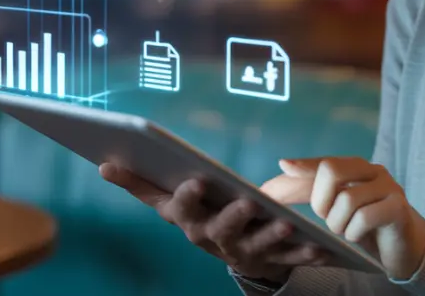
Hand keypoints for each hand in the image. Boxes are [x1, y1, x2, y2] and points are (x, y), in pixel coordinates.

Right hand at [99, 162, 329, 283]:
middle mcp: (208, 238)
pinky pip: (290, 258)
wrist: (239, 255)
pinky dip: (305, 253)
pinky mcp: (271, 260)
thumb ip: (140, 182)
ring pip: (255, 244)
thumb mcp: (173, 198)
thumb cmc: (203, 212)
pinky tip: (322, 247)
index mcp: (184, 218)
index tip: (193, 181)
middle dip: (229, 216)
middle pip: (215, 228)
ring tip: (286, 223)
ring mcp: (240, 251)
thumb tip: (103, 163)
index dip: (181, 196)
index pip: (172, 205)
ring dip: (270, 235)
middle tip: (244, 202)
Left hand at [261, 157, 424, 279]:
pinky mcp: (398, 207)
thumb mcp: (336, 207)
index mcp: (357, 168)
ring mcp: (389, 187)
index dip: (304, 165)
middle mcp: (374, 171)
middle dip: (320, 199)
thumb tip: (281, 166)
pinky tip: (356, 236)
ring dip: (337, 223)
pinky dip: (354, 231)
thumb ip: (309, 189)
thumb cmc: (366, 225)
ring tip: (344, 230)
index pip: (325, 161)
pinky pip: (365, 217)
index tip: (284, 166)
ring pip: (347, 199)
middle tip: (326, 217)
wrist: (405, 247)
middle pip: (332, 171)